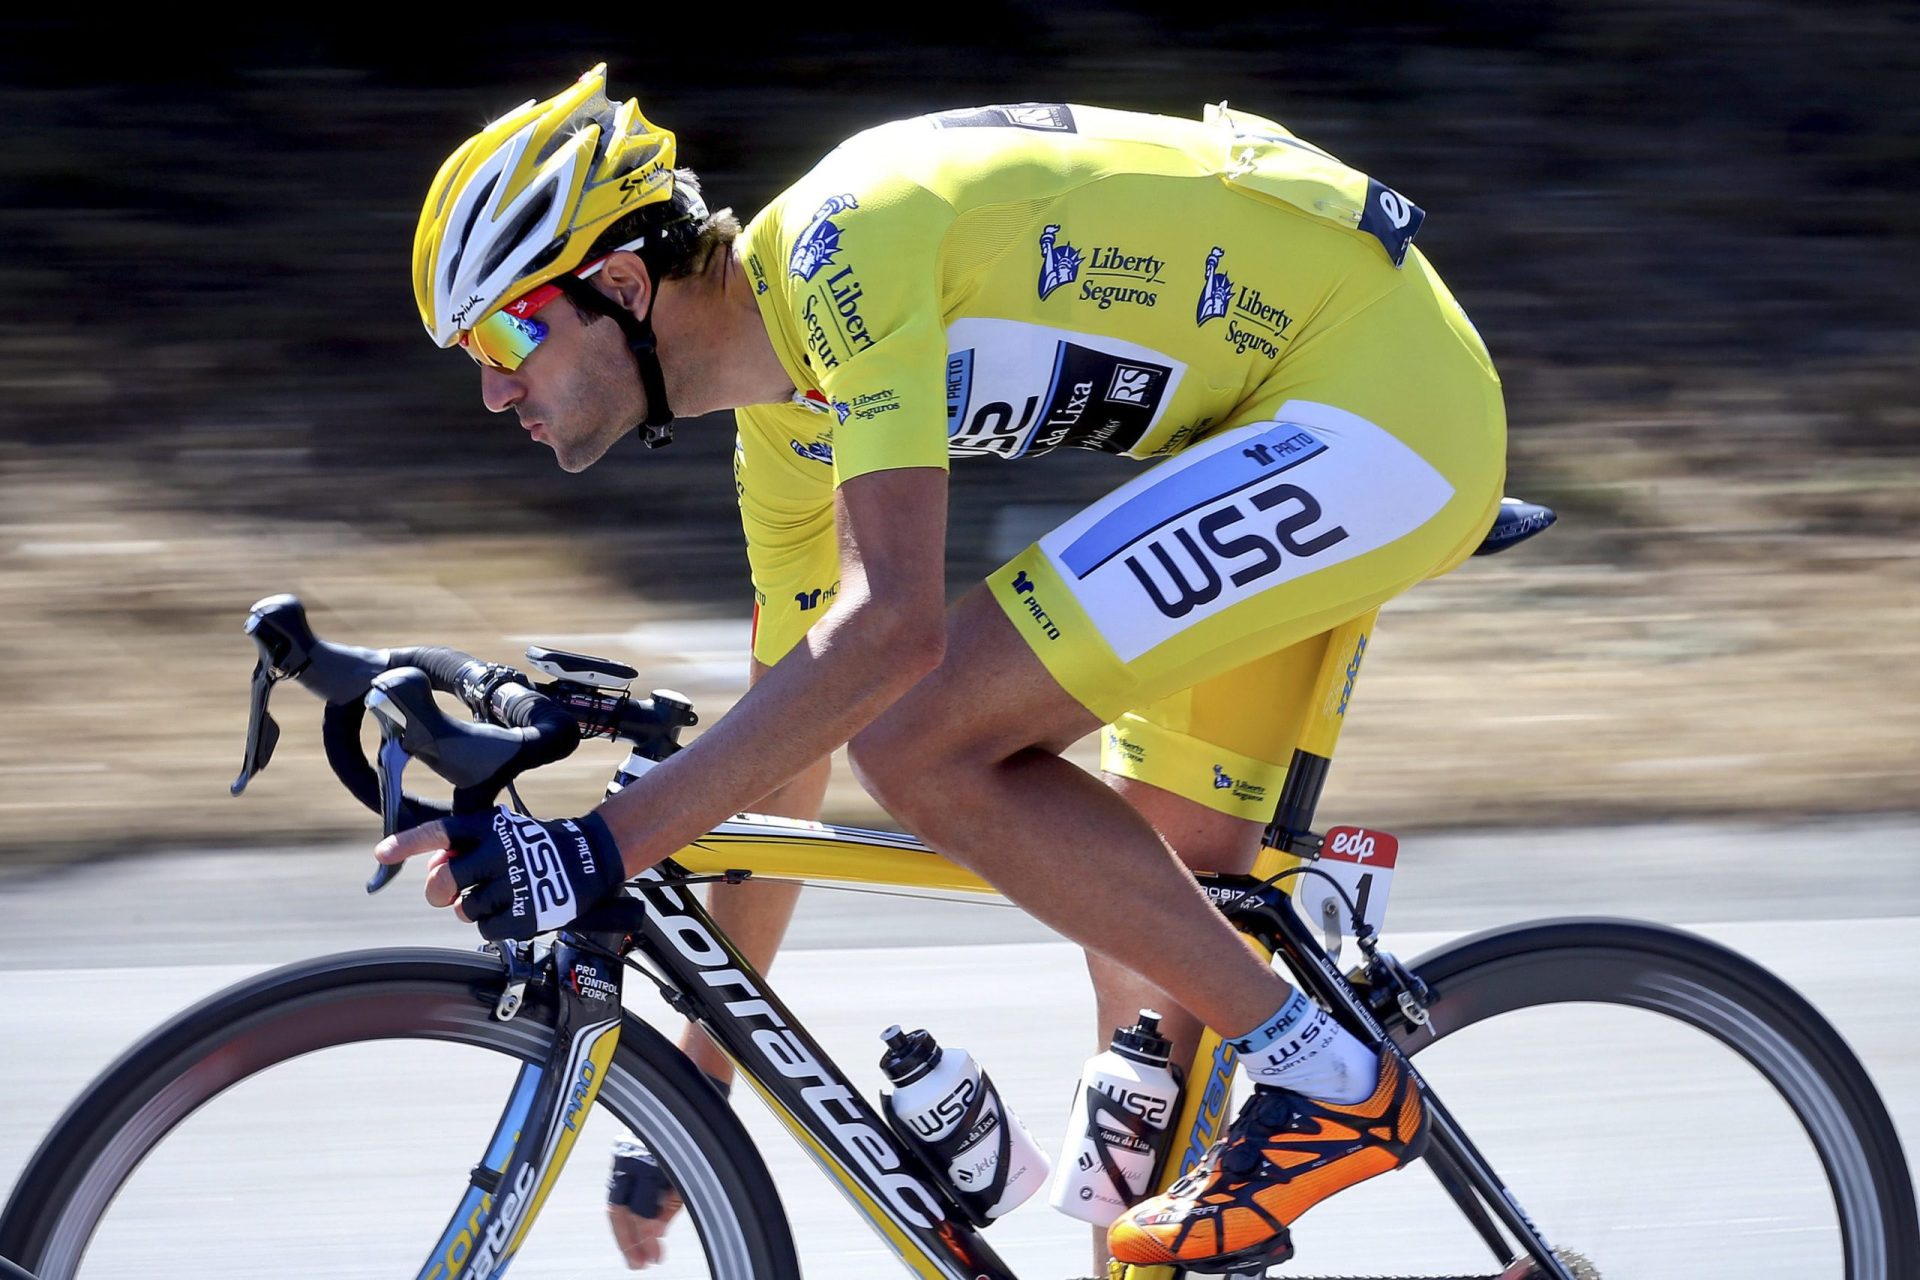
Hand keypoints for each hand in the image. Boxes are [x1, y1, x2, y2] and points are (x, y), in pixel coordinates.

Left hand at [375, 806, 626, 939]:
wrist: (590, 859)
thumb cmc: (537, 845)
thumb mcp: (502, 832)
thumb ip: (464, 847)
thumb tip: (434, 870)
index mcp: (489, 828)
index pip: (439, 832)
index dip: (407, 844)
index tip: (381, 854)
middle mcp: (499, 852)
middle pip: (443, 881)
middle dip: (439, 891)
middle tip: (449, 892)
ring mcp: (513, 885)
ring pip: (463, 909)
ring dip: (473, 907)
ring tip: (500, 894)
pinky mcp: (524, 914)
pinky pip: (485, 928)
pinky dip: (494, 922)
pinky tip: (513, 908)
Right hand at [607, 1141, 684, 1268]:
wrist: (690, 1102)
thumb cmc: (696, 1138)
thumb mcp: (690, 1175)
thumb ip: (670, 1206)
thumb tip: (655, 1235)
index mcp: (651, 1165)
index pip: (642, 1212)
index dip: (647, 1238)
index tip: (654, 1258)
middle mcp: (631, 1159)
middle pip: (620, 1210)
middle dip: (628, 1241)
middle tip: (638, 1265)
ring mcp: (623, 1153)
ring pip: (615, 1201)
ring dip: (624, 1231)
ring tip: (634, 1256)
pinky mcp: (621, 1150)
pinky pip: (618, 1188)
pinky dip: (625, 1212)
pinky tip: (631, 1229)